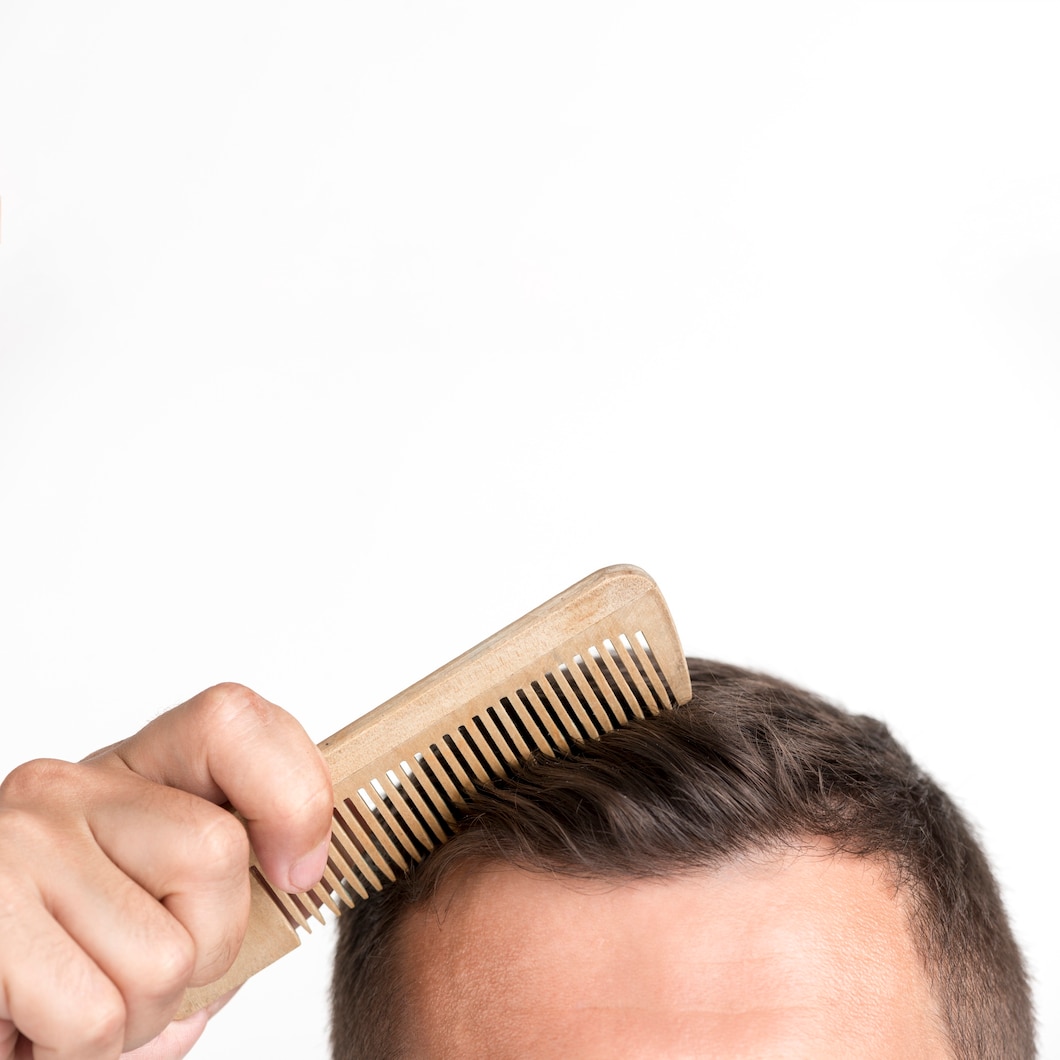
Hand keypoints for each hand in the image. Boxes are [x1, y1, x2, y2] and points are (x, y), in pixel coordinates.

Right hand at [0, 683, 333, 1058]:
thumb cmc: (73, 957)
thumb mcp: (160, 898)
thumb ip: (230, 883)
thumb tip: (296, 875)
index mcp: (132, 771)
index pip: (232, 721)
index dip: (292, 793)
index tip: (299, 871)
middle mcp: (71, 788)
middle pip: (216, 852)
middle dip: (210, 946)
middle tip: (147, 970)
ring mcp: (20, 843)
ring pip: (166, 955)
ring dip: (142, 1014)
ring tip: (86, 999)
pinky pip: (96, 1014)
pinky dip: (84, 1049)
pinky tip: (42, 1026)